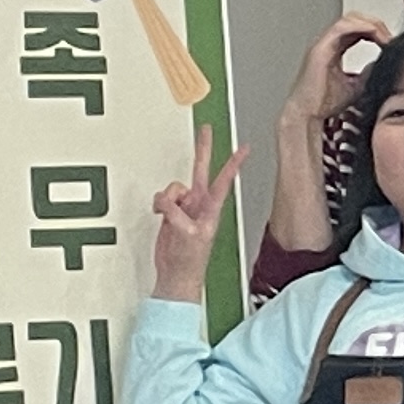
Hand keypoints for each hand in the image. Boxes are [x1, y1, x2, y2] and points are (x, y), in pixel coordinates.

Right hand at [148, 128, 244, 300]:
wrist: (176, 273)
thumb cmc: (190, 259)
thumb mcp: (187, 234)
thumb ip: (176, 214)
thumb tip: (166, 202)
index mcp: (211, 207)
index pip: (224, 179)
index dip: (234, 163)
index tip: (245, 147)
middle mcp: (199, 203)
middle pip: (200, 169)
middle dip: (203, 149)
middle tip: (206, 129)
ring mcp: (184, 206)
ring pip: (173, 187)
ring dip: (167, 198)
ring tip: (169, 217)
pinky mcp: (170, 212)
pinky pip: (162, 198)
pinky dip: (159, 205)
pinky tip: (161, 216)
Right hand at [281, 11, 387, 131]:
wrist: (308, 114)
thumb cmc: (325, 102)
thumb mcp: (357, 85)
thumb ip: (369, 72)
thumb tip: (384, 63)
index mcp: (334, 49)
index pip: (357, 29)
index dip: (376, 31)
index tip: (391, 41)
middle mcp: (327, 43)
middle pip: (354, 19)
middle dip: (375, 24)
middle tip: (390, 37)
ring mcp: (322, 44)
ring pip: (348, 19)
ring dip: (370, 24)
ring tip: (385, 37)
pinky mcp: (320, 49)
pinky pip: (341, 28)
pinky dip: (361, 27)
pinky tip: (374, 34)